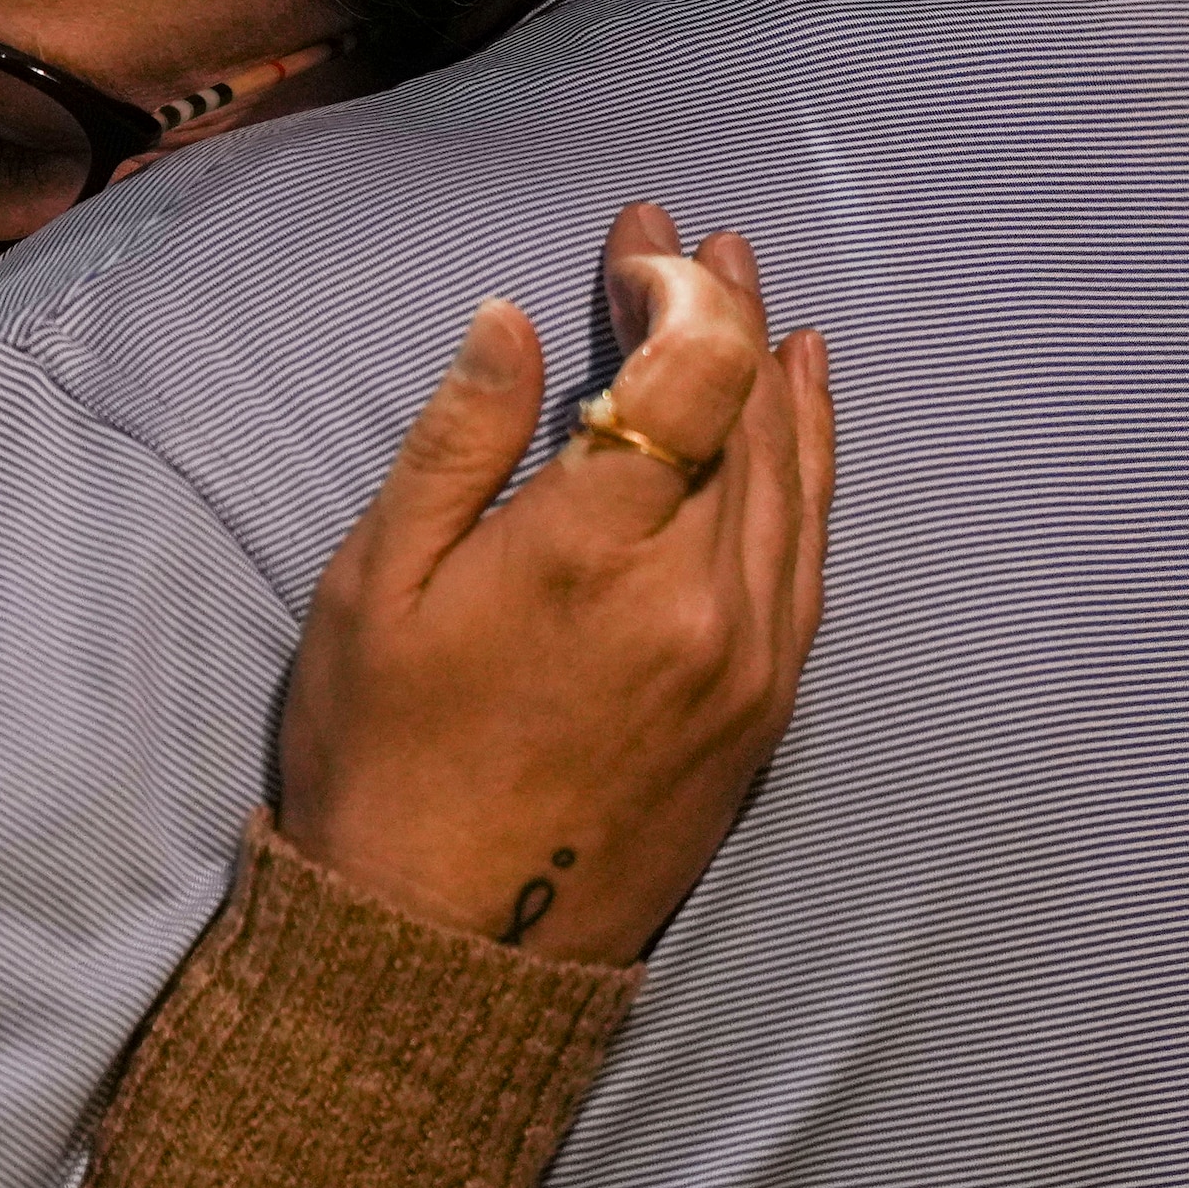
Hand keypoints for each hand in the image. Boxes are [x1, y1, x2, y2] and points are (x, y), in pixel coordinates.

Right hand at [279, 203, 834, 960]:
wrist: (450, 945)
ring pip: (799, 482)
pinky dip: (809, 473)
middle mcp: (703, 597)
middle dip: (725, 310)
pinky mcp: (765, 708)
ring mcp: (751, 657)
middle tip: (689, 244)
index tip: (641, 242)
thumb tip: (513, 322)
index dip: (679, 286)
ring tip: (760, 308)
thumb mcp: (379, 588)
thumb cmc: (384, 762)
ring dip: (780, 383)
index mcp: (598, 553)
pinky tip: (800, 425)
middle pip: (757, 410)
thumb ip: (460, 444)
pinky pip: (808, 556)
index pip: (695, 368)